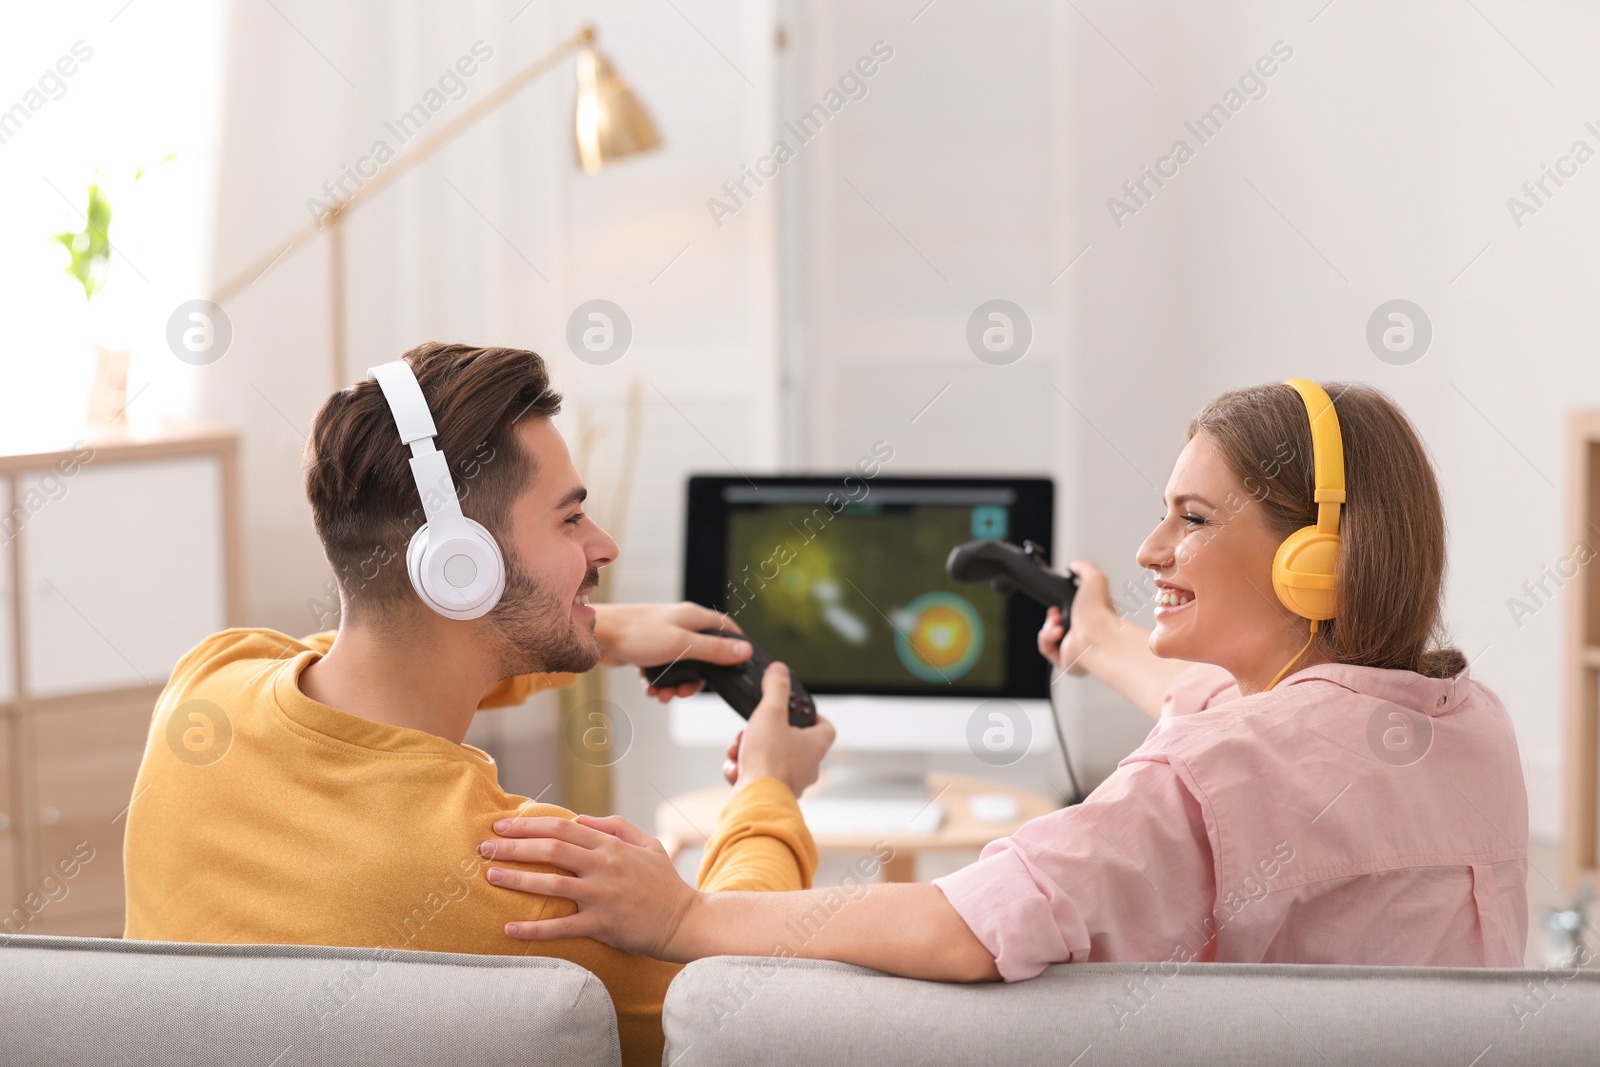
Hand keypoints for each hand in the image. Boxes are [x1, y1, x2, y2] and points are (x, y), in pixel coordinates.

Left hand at [484, 814, 699, 960]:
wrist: (685, 920)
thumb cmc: (664, 882)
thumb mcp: (647, 843)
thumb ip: (615, 826)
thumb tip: (581, 819)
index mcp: (610, 846)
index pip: (562, 828)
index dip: (529, 825)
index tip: (502, 826)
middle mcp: (603, 866)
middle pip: (551, 849)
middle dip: (513, 847)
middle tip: (484, 848)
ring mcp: (602, 895)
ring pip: (551, 884)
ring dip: (517, 879)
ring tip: (490, 877)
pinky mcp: (602, 924)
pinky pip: (562, 927)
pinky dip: (534, 928)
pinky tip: (509, 928)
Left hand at [590, 602, 751, 700]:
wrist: (599, 635)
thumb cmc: (638, 634)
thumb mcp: (682, 645)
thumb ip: (714, 650)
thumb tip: (745, 651)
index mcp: (694, 618)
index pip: (726, 628)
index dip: (735, 647)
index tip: (738, 667)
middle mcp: (681, 624)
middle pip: (703, 655)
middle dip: (695, 679)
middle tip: (684, 693)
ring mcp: (665, 636)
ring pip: (681, 666)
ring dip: (674, 684)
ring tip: (663, 695)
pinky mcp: (649, 648)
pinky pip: (662, 669)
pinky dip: (659, 682)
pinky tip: (650, 689)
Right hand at [724, 662, 834, 796]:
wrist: (755, 801)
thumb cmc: (769, 760)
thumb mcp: (771, 712)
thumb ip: (775, 688)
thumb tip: (780, 669)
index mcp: (814, 746)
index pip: (825, 727)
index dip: (814, 716)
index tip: (799, 709)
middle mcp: (807, 766)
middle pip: (789, 741)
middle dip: (765, 733)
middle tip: (752, 729)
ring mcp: (789, 783)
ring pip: (769, 759)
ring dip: (749, 751)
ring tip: (738, 750)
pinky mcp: (770, 795)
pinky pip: (756, 777)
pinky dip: (743, 771)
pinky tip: (735, 770)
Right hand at [1037, 559, 1119, 676]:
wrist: (1096, 634)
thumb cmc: (1099, 611)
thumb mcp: (1094, 578)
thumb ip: (1085, 568)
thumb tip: (1075, 566)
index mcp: (1092, 618)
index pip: (1073, 613)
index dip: (1062, 605)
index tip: (1058, 602)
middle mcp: (1084, 635)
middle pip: (1059, 625)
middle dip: (1052, 616)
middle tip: (1055, 612)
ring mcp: (1075, 649)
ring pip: (1050, 638)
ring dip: (1048, 627)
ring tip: (1056, 623)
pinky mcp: (1066, 661)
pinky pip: (1047, 650)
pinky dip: (1047, 639)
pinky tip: (1057, 632)